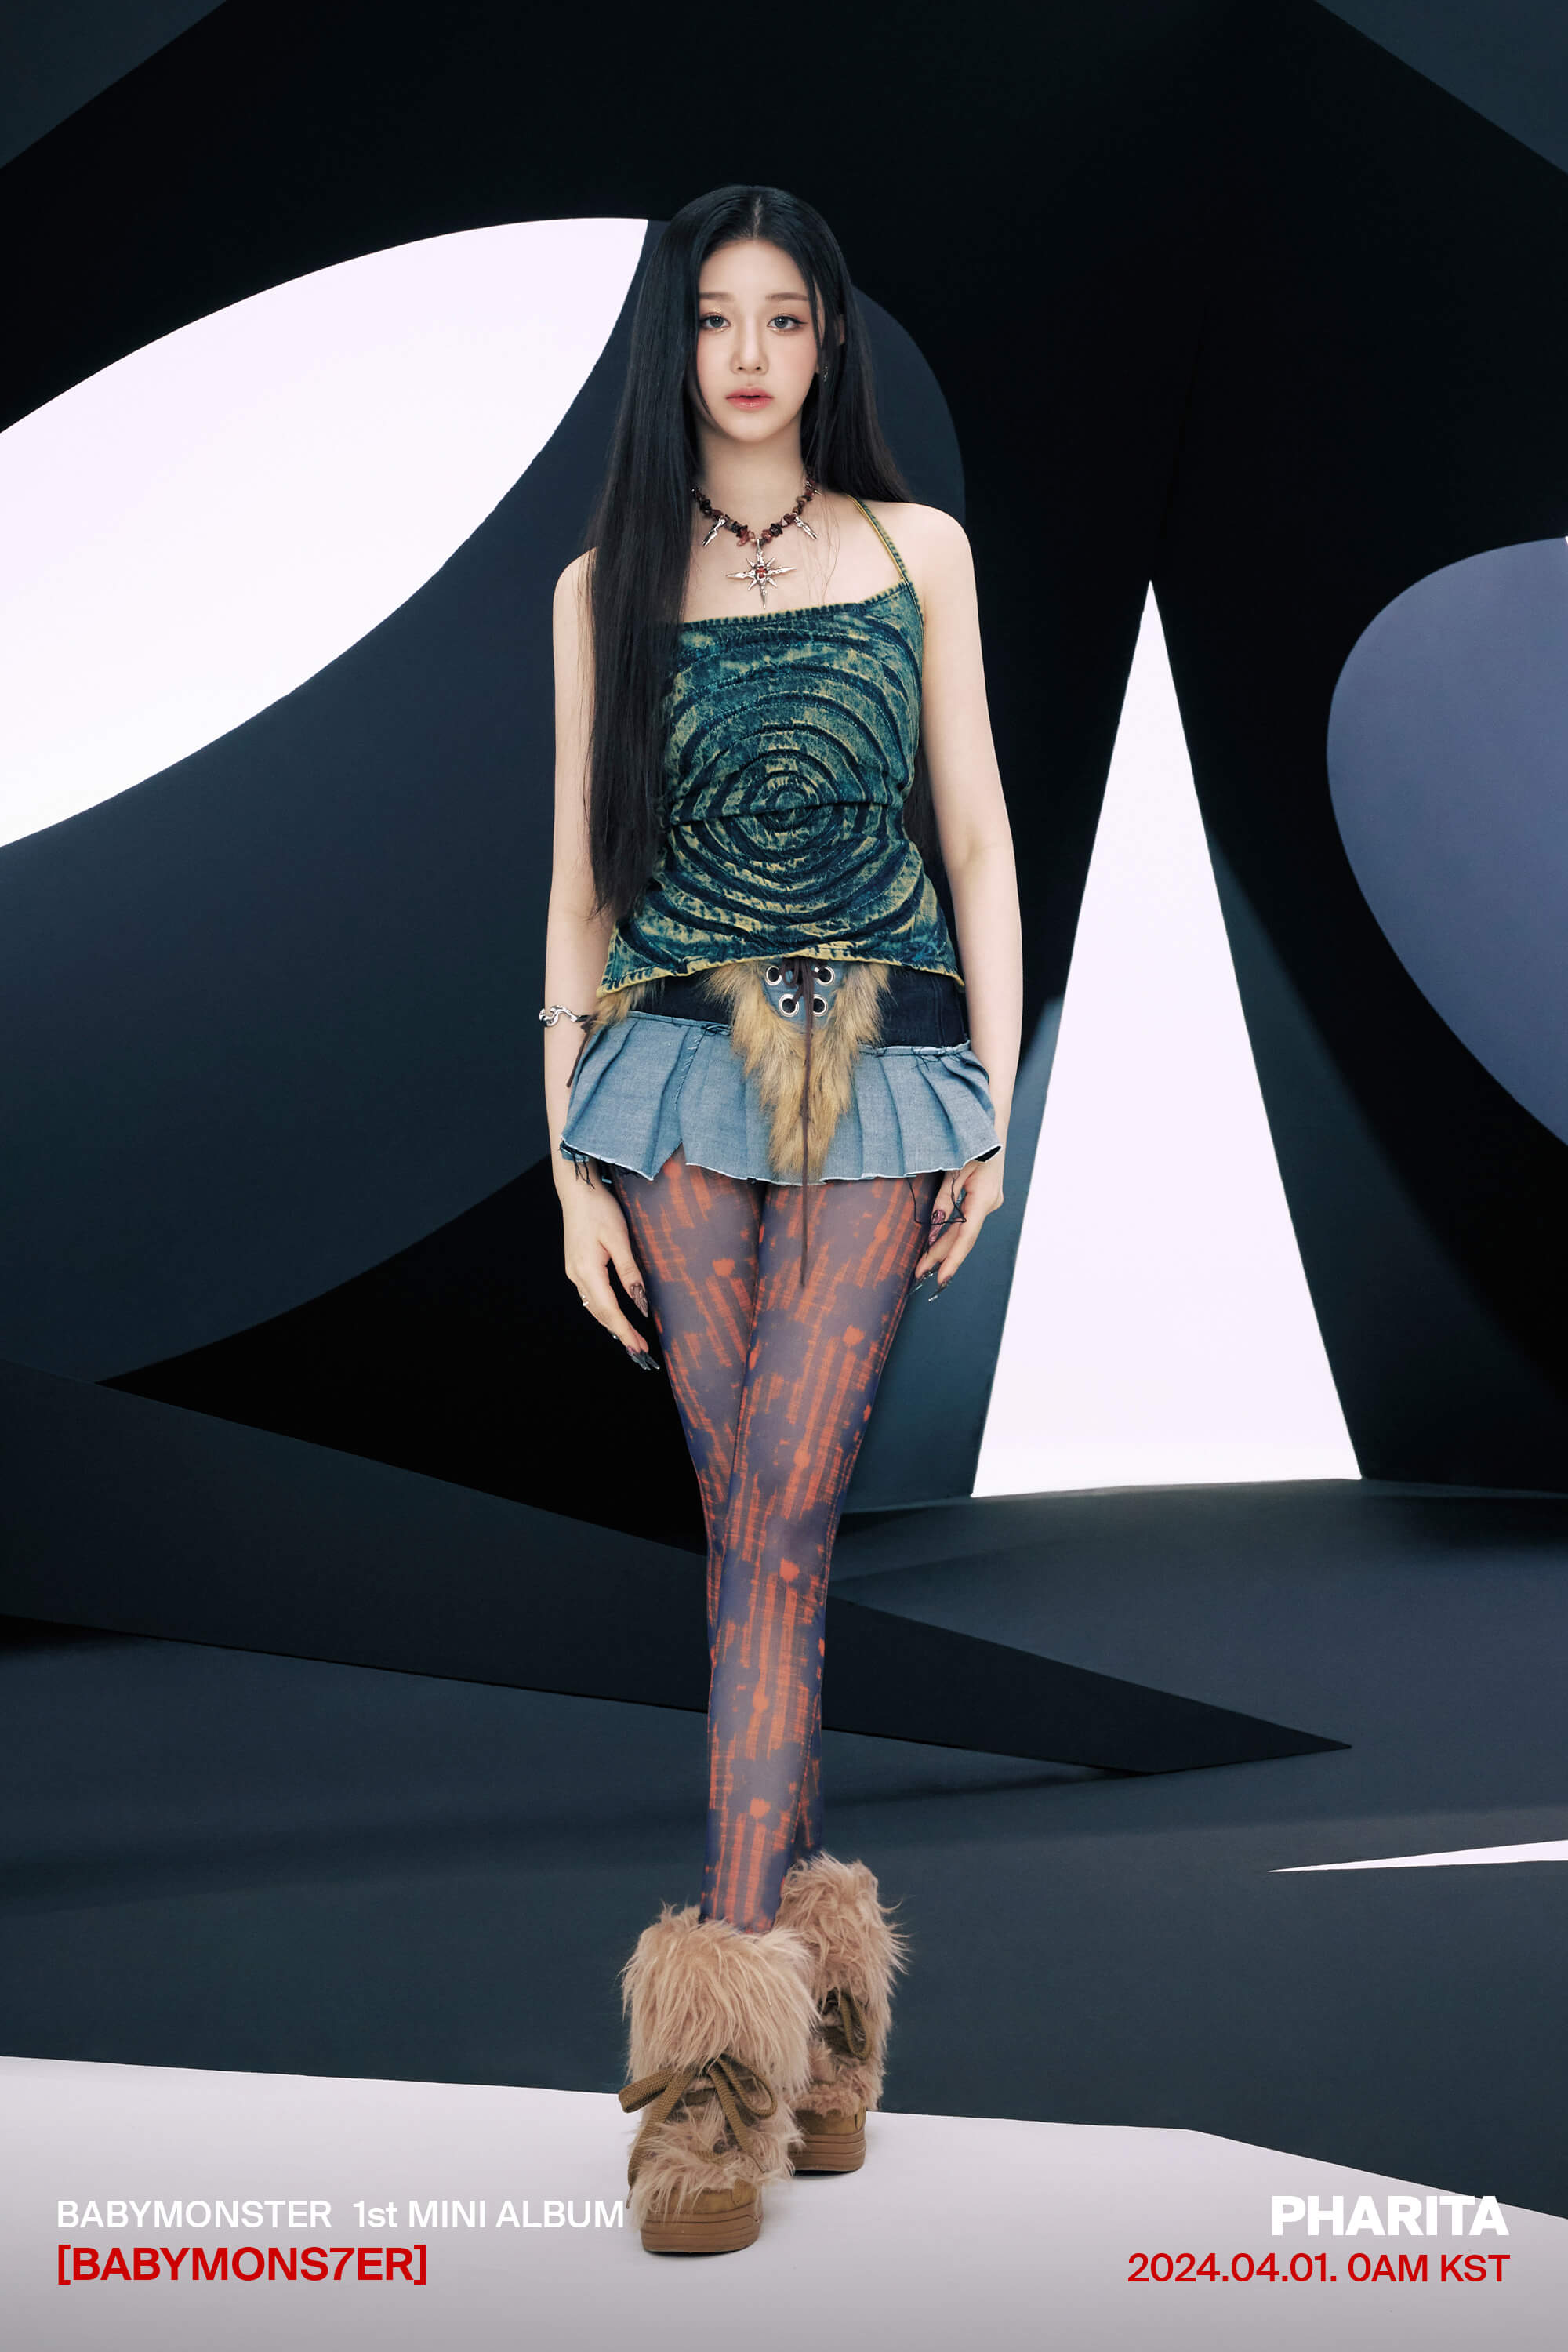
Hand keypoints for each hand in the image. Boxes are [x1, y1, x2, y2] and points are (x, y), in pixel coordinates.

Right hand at [559, 1166, 655, 1364]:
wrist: (577, 1191)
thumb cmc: (599, 1209)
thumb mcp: (619, 1238)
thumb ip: (630, 1272)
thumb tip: (641, 1302)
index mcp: (587, 1270)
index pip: (609, 1310)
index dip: (625, 1331)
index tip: (639, 1348)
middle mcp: (577, 1275)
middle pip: (600, 1313)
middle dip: (620, 1333)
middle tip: (640, 1351)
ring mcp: (574, 1271)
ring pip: (594, 1307)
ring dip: (612, 1324)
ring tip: (631, 1339)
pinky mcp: (576, 1266)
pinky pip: (591, 1296)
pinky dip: (604, 1311)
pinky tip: (615, 1316)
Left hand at [912, 1152, 1004, 1291]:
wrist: (989, 1120)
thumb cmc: (969, 1139)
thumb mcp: (953, 1168)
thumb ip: (944, 1199)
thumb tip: (935, 1228)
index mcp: (984, 1197)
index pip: (966, 1236)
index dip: (952, 1259)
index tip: (940, 1279)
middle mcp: (989, 1203)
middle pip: (963, 1237)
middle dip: (941, 1257)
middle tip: (919, 1275)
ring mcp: (988, 1201)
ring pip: (964, 1230)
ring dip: (944, 1247)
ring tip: (924, 1266)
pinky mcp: (982, 1197)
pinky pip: (965, 1220)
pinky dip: (950, 1232)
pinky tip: (936, 1244)